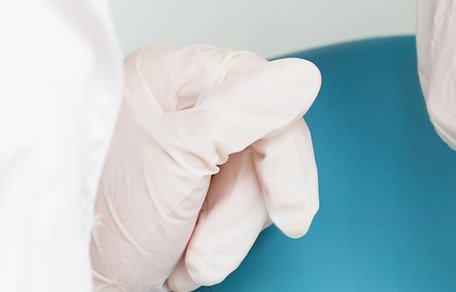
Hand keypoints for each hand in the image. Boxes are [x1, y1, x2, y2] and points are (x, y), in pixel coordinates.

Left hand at [91, 45, 320, 290]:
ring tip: (189, 258)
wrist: (77, 280)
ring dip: (228, 236)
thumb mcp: (178, 157)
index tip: (288, 206)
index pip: (265, 95)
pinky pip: (241, 213)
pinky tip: (188, 257)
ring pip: (257, 187)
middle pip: (266, 148)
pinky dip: (221, 245)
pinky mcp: (196, 193)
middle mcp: (183, 109)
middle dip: (242, 211)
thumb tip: (300, 79)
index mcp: (173, 80)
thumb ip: (244, 113)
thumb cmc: (101, 221)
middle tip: (208, 246)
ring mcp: (190, 153)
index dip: (284, 155)